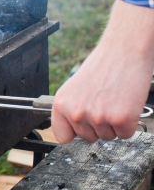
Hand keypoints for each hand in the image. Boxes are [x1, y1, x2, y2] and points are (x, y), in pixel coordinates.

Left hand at [52, 0, 153, 142]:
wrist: (123, 51)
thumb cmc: (101, 67)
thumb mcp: (74, 88)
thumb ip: (70, 109)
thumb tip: (69, 130)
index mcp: (61, 104)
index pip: (62, 136)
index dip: (75, 132)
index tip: (82, 125)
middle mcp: (76, 113)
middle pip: (88, 138)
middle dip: (97, 125)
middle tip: (103, 103)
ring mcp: (98, 118)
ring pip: (107, 137)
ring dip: (113, 124)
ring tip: (113, 100)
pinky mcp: (121, 120)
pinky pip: (125, 135)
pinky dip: (129, 123)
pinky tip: (125, 104)